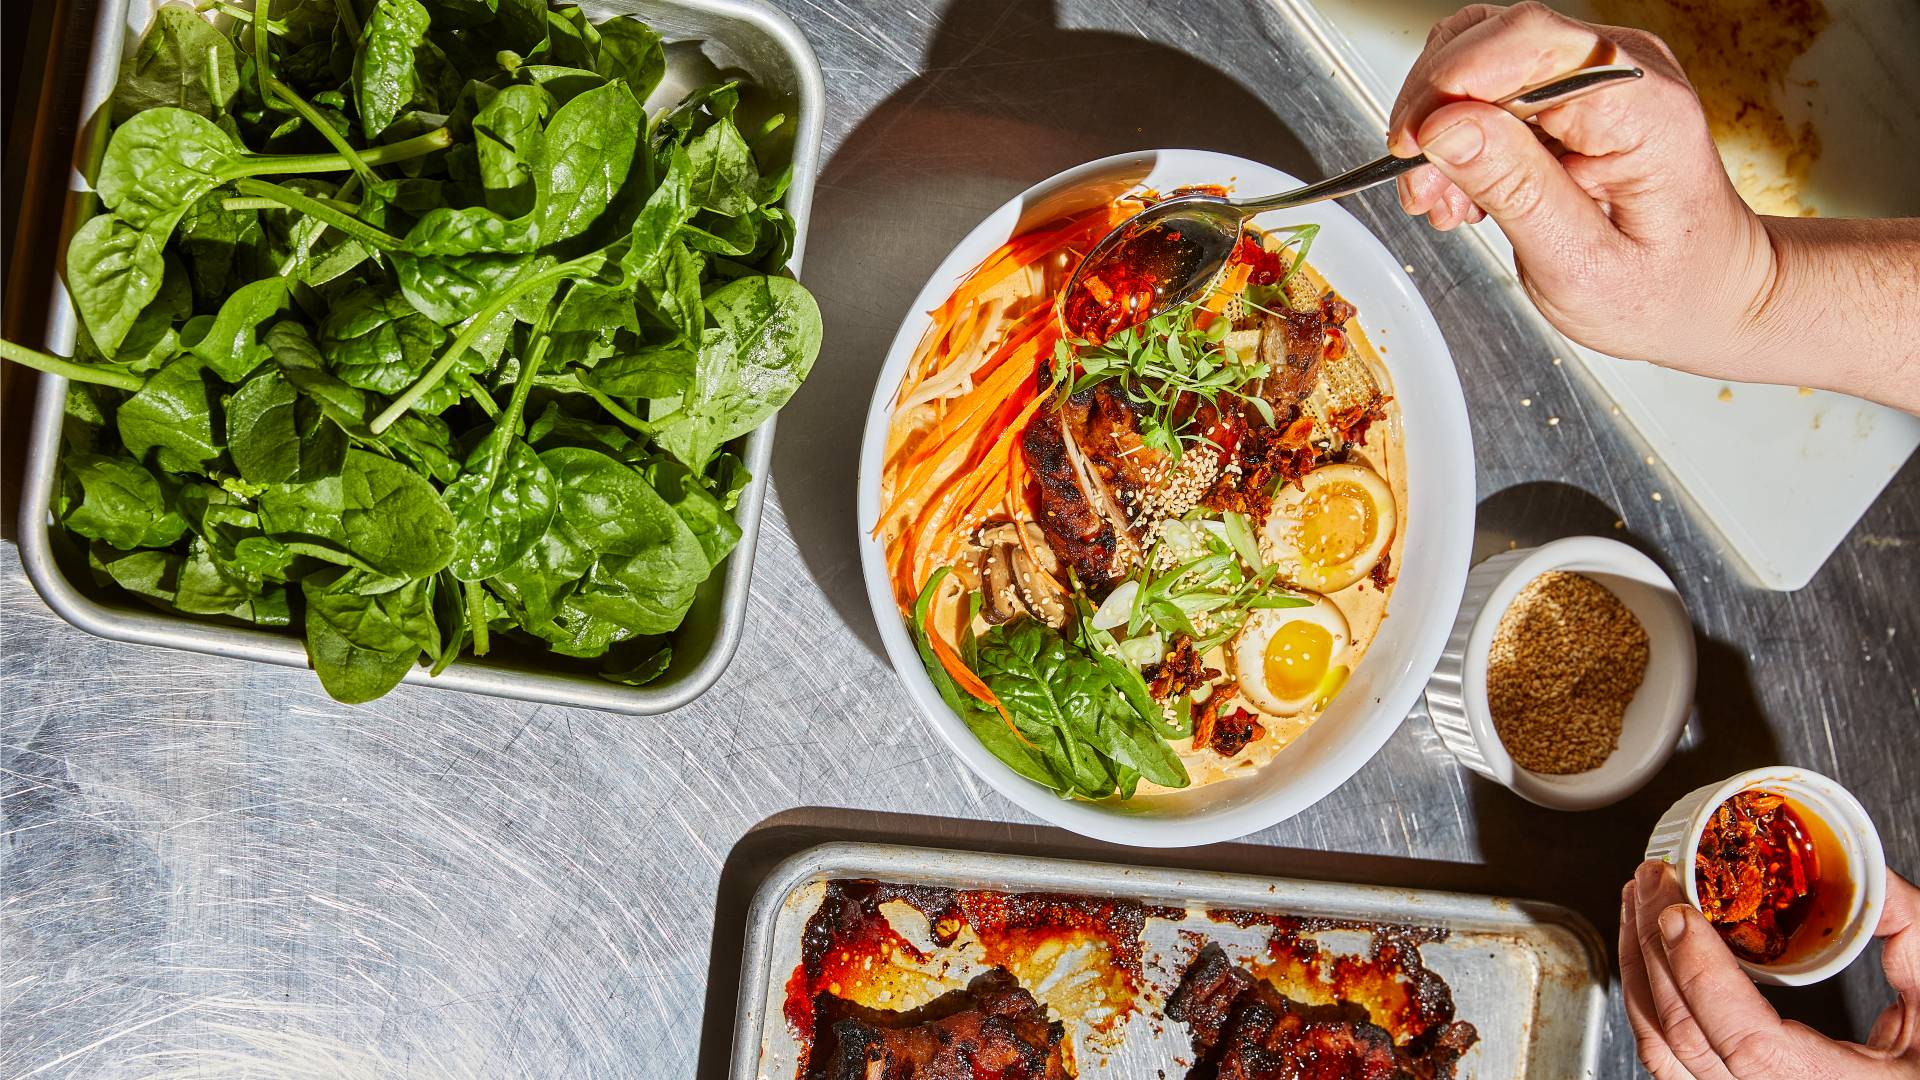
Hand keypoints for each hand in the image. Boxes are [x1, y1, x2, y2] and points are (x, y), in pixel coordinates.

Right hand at [1386, 3, 1780, 384]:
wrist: (1707, 292)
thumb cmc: (1665, 288)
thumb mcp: (1581, 262)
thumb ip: (1515, 188)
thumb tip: (1446, 128)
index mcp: (1641, 105)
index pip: (1527, 42)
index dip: (1451, 83)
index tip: (1411, 144)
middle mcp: (1621, 70)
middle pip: (1491, 40)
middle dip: (1434, 111)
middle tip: (1420, 185)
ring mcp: (1596, 74)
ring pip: (1478, 61)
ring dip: (1439, 127)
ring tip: (1441, 197)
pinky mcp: (1571, 93)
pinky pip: (1490, 89)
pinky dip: (1457, 137)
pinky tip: (1462, 190)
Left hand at [1620, 858, 1919, 1077]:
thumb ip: (1903, 930)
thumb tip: (1861, 870)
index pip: (1749, 1042)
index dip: (1702, 974)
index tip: (1678, 912)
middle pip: (1685, 1037)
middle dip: (1655, 945)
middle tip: (1650, 880)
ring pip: (1663, 1051)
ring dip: (1640, 968)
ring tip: (1638, 905)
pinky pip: (1670, 1058)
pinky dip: (1647, 1001)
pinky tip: (1649, 954)